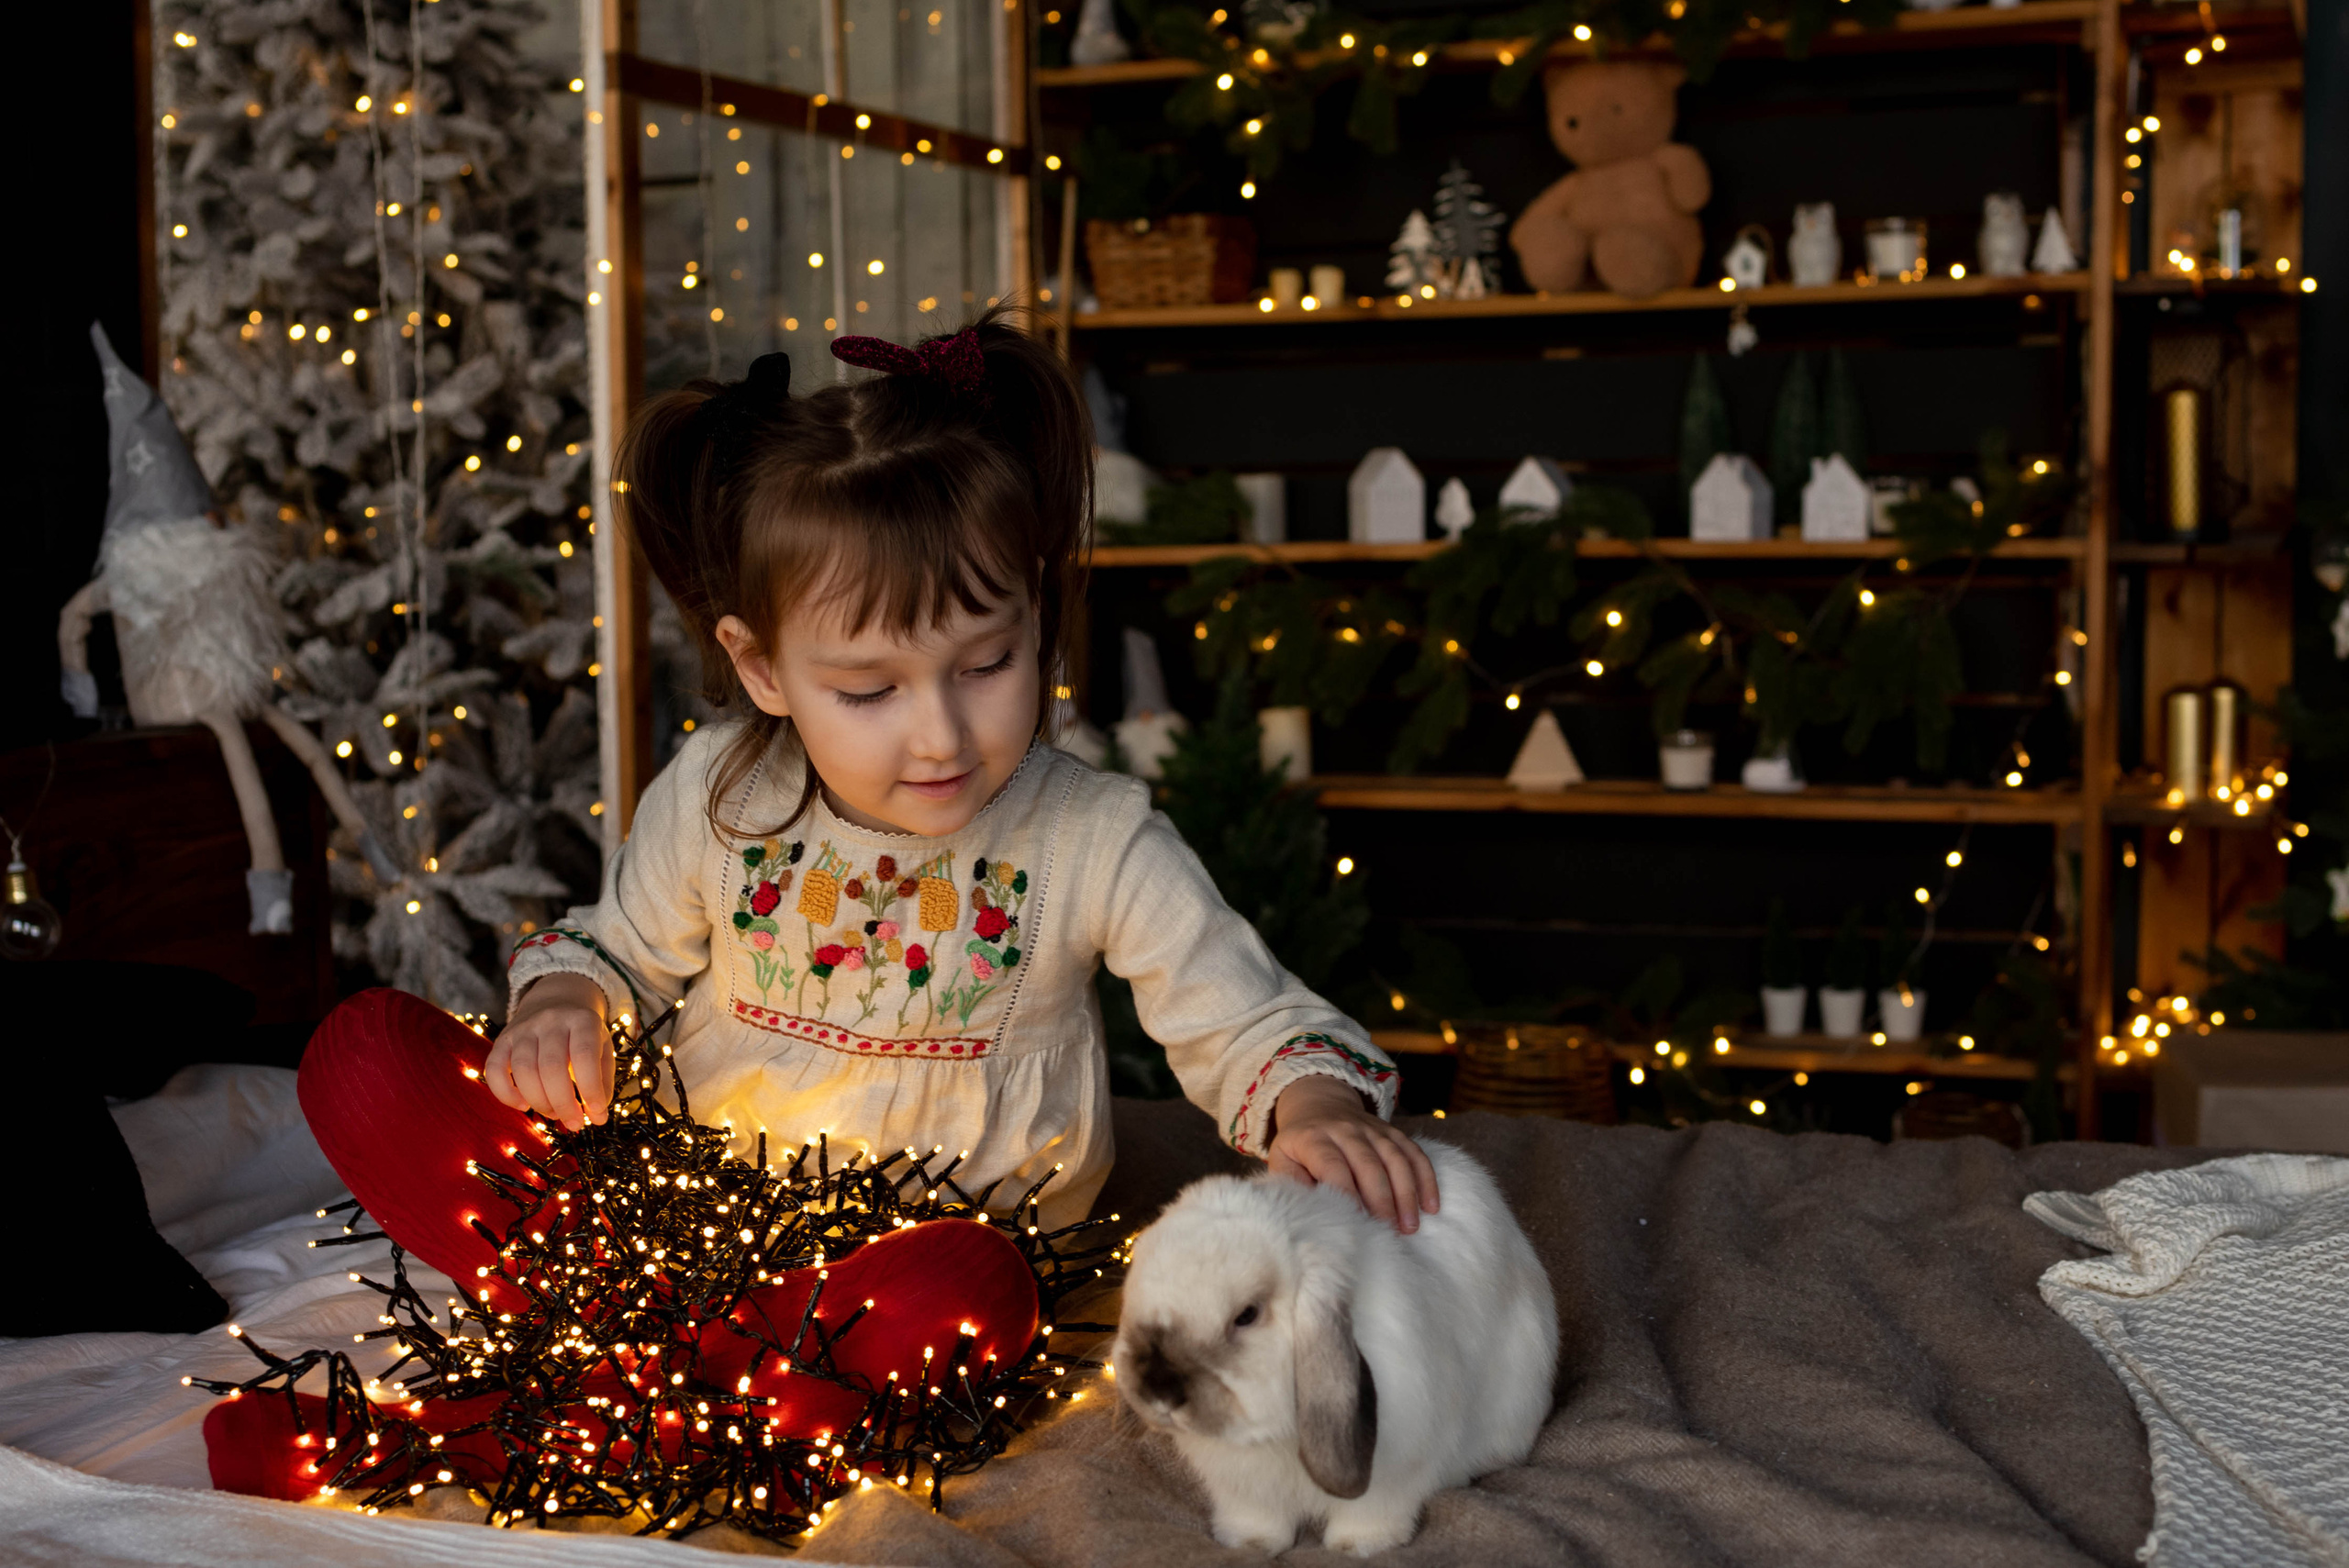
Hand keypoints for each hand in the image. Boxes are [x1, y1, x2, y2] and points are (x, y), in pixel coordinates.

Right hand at [486, 973, 611, 1130]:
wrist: (557, 998)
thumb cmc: (583, 1033)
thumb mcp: (603, 1047)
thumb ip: (603, 1082)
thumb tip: (598, 1118)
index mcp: (582, 1020)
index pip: (584, 1056)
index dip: (590, 1089)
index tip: (596, 1114)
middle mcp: (550, 1021)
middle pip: (551, 1067)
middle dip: (564, 1103)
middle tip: (574, 1123)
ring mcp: (523, 1029)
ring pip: (523, 1070)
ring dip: (539, 1102)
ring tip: (555, 1114)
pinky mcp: (502, 1040)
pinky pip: (494, 1069)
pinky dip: (505, 1093)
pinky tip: (523, 1105)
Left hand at [1265, 1076, 1439, 1232]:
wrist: (1318, 1106)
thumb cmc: (1299, 1146)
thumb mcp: (1282, 1161)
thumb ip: (1293, 1185)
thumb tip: (1310, 1215)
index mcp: (1314, 1139)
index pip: (1333, 1166)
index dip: (1346, 1194)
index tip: (1356, 1223)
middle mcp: (1345, 1130)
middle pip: (1369, 1164)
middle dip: (1382, 1201)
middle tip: (1390, 1232)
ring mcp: (1372, 1128)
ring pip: (1395, 1158)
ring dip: (1407, 1194)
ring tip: (1411, 1226)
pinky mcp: (1392, 1131)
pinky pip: (1414, 1152)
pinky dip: (1426, 1179)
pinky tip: (1431, 1206)